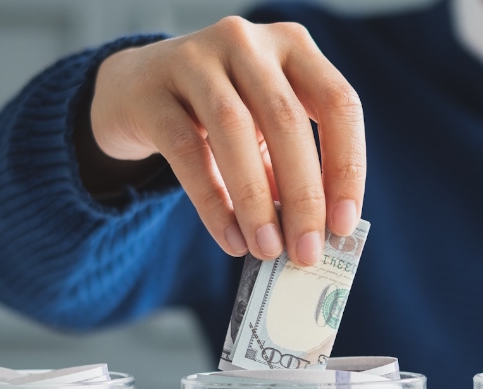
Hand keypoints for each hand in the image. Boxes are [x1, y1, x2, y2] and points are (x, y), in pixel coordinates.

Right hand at [87, 17, 364, 263]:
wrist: (136, 88)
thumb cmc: (220, 115)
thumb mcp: (265, 129)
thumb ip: (291, 170)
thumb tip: (319, 234)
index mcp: (293, 46)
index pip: (338, 103)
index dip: (347, 166)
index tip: (345, 225)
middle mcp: (248, 42)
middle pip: (287, 120)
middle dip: (304, 196)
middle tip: (308, 253)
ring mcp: (195, 58)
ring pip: (236, 130)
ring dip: (257, 202)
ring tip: (267, 250)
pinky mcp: (151, 90)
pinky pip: (187, 150)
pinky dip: (213, 202)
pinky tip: (231, 240)